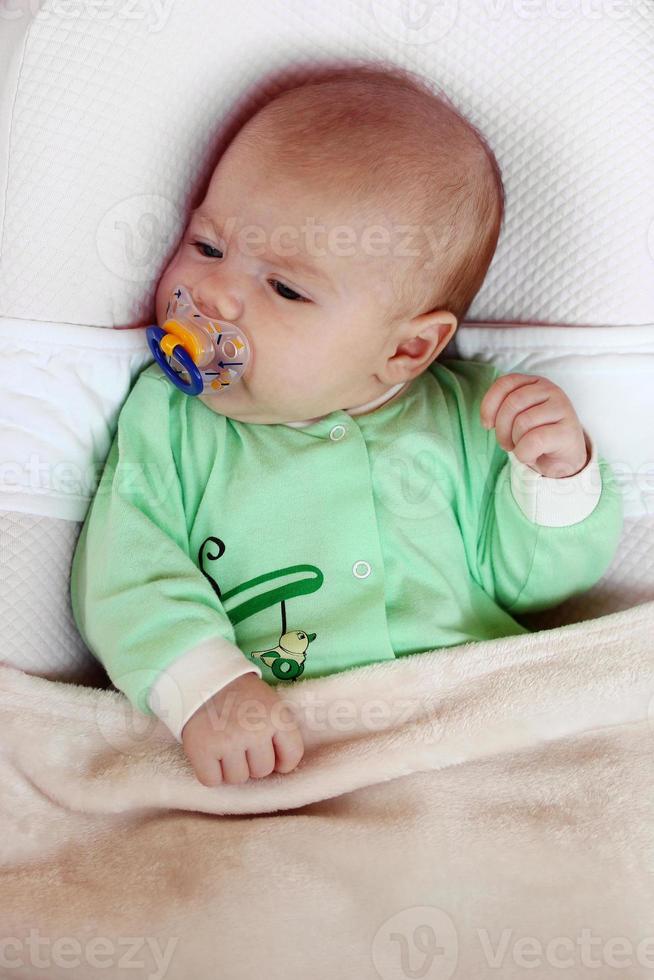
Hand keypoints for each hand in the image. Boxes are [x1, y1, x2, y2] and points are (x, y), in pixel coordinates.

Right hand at [181, 672, 304, 786]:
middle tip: (239, 739)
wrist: (202, 677)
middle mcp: (255, 730)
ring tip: (223, 743)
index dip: (281, 759)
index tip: (269, 750)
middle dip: (251, 761)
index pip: (292, 756)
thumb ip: (281, 731)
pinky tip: (209, 752)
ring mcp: (228, 741)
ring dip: (230, 767)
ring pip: (237, 779)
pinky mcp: (202, 750)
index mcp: (276, 716)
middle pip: (262, 771)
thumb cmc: (239, 695)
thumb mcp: (270, 703)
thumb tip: (282, 768)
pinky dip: (209, 772)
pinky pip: (211, 781)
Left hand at [479, 373, 588, 478]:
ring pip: (522, 422)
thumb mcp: (516, 418)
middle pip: (512, 403)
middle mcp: (551, 390)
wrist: (563, 458)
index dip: (489, 405)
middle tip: (506, 444)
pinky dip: (524, 453)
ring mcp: (562, 408)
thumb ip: (503, 409)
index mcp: (535, 383)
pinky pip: (534, 440)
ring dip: (515, 443)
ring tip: (521, 448)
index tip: (487, 425)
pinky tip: (531, 456)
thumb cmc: (536, 436)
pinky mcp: (568, 430)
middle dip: (501, 429)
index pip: (505, 383)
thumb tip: (488, 419)